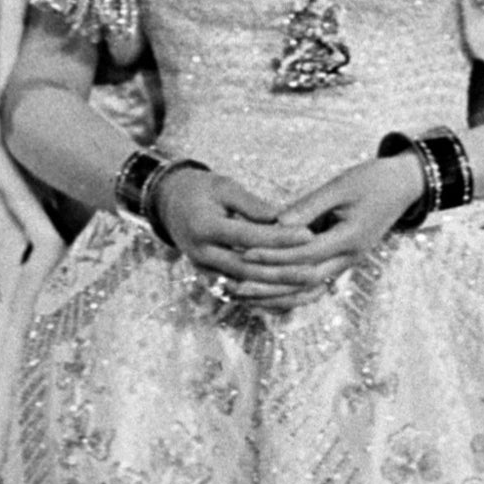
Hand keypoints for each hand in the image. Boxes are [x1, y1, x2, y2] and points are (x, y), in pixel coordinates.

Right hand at [152, 168, 310, 298]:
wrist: (169, 204)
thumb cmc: (201, 189)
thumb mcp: (225, 187)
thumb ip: (253, 205)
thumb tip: (284, 218)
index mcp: (204, 227)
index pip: (248, 236)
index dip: (279, 237)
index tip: (308, 234)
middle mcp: (202, 254)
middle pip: (247, 268)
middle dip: (282, 272)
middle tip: (314, 270)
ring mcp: (203, 270)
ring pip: (244, 285)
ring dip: (275, 289)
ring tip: (305, 286)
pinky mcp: (209, 278)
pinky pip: (238, 291)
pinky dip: (262, 296)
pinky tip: (288, 295)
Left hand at [212, 155, 425, 311]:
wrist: (403, 186)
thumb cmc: (373, 179)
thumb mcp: (341, 185)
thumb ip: (310, 206)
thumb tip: (277, 222)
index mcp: (350, 238)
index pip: (305, 255)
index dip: (274, 255)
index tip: (246, 252)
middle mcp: (349, 258)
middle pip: (304, 280)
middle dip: (270, 283)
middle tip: (236, 282)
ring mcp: (346, 263)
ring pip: (309, 290)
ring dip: (277, 296)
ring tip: (245, 296)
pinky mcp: (341, 261)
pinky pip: (314, 285)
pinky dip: (291, 294)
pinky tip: (268, 295)